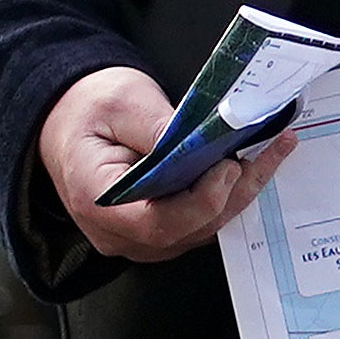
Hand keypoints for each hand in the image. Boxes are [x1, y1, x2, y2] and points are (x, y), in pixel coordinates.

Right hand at [36, 59, 294, 266]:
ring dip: (240, 192)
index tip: (227, 168)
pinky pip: (199, 222)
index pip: (157, 223)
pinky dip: (228, 194)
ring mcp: (137, 237)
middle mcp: (116, 231)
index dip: (201, 202)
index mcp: (96, 200)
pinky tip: (254, 164)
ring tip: (273, 150)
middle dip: (234, 192)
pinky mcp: (157, 229)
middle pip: (188, 229)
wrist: (66, 118)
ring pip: (201, 228)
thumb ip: (158, 127)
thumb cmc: (86, 108)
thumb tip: (200, 144)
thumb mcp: (121, 102)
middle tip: (268, 151)